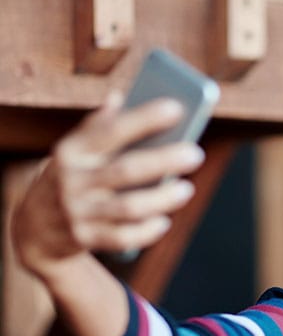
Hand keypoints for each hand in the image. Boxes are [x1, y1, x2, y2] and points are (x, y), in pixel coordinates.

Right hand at [12, 92, 205, 279]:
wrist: (33, 228)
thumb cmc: (72, 178)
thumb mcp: (75, 150)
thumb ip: (98, 126)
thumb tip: (120, 97)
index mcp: (72, 150)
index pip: (110, 130)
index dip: (144, 119)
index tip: (176, 108)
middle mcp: (72, 180)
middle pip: (125, 170)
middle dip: (163, 161)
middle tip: (196, 154)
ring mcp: (77, 211)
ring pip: (128, 207)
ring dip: (162, 199)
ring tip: (187, 189)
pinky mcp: (84, 238)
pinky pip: (121, 237)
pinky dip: (146, 231)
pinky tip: (164, 221)